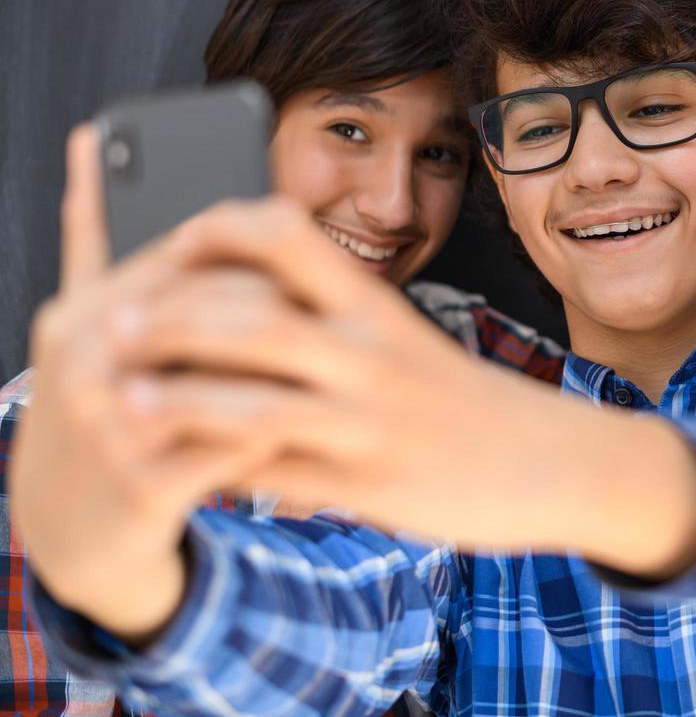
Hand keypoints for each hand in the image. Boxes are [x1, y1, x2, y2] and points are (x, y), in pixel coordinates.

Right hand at [12, 127, 270, 641]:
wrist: (69, 529)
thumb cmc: (101, 404)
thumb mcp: (87, 320)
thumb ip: (94, 230)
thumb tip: (94, 134)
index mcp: (78, 312)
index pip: (191, 257)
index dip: (261, 264)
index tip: (301, 281)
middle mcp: (83, 364)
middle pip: (219, 311)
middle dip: (284, 317)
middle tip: (325, 329)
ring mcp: (110, 430)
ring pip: (233, 381)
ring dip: (286, 378)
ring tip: (319, 379)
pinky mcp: (142, 491)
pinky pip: (239, 449)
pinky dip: (279, 435)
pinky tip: (302, 432)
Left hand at [106, 198, 695, 577]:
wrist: (557, 459)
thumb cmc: (470, 397)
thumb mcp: (409, 339)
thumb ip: (337, 320)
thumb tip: (248, 301)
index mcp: (379, 307)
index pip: (285, 234)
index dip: (216, 228)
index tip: (174, 243)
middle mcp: (372, 354)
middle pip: (249, 318)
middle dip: (169, 320)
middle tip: (117, 327)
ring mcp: (370, 424)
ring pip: (249, 405)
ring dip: (175, 402)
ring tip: (125, 403)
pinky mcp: (371, 488)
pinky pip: (274, 479)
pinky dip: (218, 472)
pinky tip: (187, 469)